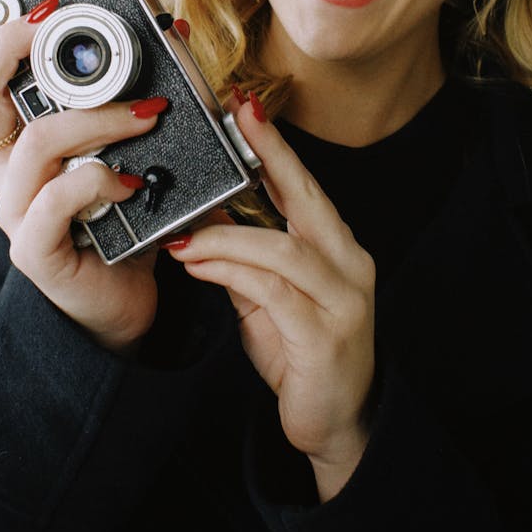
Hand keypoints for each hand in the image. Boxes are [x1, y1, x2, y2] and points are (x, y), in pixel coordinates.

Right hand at [0, 0, 166, 351]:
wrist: (124, 303)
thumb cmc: (126, 221)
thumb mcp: (133, 150)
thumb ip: (144, 94)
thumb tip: (178, 30)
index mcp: (20, 143)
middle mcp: (7, 171)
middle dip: (10, 46)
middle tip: (50, 20)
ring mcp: (17, 210)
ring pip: (35, 141)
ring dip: (96, 117)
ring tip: (147, 113)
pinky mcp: (36, 249)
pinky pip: (55, 202)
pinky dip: (97, 182)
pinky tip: (129, 184)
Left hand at [165, 96, 375, 498]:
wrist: (336, 423)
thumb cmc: (302, 354)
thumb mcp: (267, 298)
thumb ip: (243, 258)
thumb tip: (204, 217)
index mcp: (336, 250)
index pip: (304, 187)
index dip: (276, 147)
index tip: (245, 107)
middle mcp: (348, 266)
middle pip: (307, 199)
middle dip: (269, 157)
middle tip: (233, 121)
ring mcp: (342, 301)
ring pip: (282, 248)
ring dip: (225, 236)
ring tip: (183, 234)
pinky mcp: (324, 337)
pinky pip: (272, 292)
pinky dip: (230, 272)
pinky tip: (197, 264)